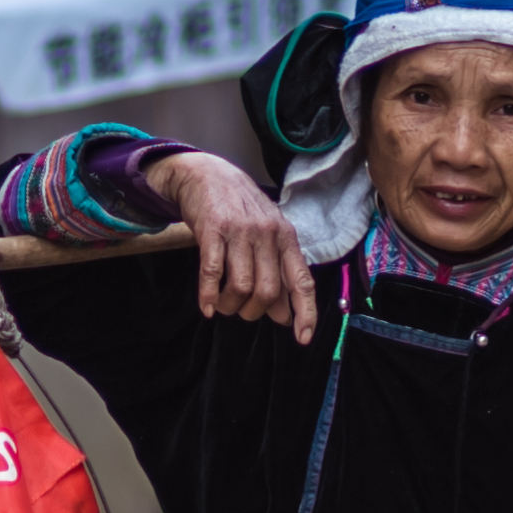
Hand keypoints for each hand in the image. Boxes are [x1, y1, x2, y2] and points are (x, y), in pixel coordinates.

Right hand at [147, 149, 315, 341]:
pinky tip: (207, 308)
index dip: (305, 312)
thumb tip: (285, 316)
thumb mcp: (267, 236)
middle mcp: (267, 234)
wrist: (208, 174)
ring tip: (223, 306)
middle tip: (243, 312)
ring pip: (241, 286)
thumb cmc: (241, 210)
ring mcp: (239, 231)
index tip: (303, 337)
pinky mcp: (212, 230)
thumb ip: (277, 273)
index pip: (302, 281)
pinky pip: (212, 272)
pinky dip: (208, 296)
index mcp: (286, 238)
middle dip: (254, 312)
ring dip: (230, 306)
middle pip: (267, 291)